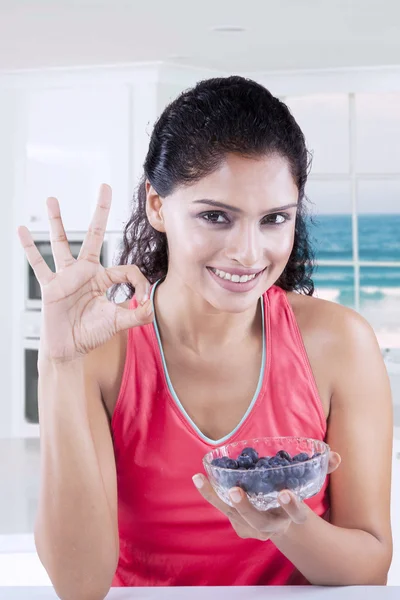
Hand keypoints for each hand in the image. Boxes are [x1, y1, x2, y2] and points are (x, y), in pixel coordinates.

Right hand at [17, 184, 153, 363]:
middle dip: (100, 211)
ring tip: (52, 200)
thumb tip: (152, 306)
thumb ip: (137, 314)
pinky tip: (22, 231)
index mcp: (103, 279)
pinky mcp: (51, 286)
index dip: (139, 282)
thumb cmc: (90, 334)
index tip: (143, 297)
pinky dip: (30, 249)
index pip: (126, 269)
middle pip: (94, 236)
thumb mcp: (117, 323)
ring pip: (62, 243)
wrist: (69, 349)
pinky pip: (39, 265)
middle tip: (104, 187)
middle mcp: (85, 272)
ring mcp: (66, 277)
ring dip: (57, 222)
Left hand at [192, 450, 340, 540]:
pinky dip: (210, 493)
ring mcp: (252, 526)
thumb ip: (323, 469)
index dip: (292, 506)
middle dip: (247, 507)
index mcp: (291, 516)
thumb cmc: (290, 494)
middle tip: (236, 491)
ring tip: (202, 480)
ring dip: (218, 498)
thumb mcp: (308, 483)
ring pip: (234, 515)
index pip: (295, 515)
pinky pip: (221, 507)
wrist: (279, 520)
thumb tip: (336, 457)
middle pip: (258, 521)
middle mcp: (271, 525)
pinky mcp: (236, 520)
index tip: (286, 493)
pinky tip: (200, 478)